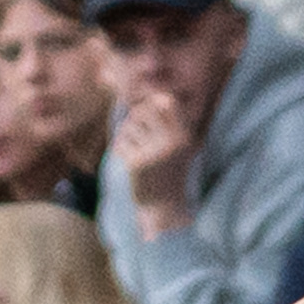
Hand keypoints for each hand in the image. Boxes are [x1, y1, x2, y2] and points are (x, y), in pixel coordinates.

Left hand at [117, 88, 200, 234]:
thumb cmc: (167, 171)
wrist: (164, 208)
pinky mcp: (137, 164)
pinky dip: (121, 152)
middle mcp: (172, 142)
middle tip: (140, 138)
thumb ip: (164, 120)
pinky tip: (133, 166)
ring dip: (127, 137)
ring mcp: (154, 153)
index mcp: (184, 136)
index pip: (166, 101)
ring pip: (128, 127)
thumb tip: (154, 96)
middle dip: (135, 120)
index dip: (153, 101)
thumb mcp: (174, 144)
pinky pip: (120, 144)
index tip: (150, 113)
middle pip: (142, 111)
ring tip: (139, 154)